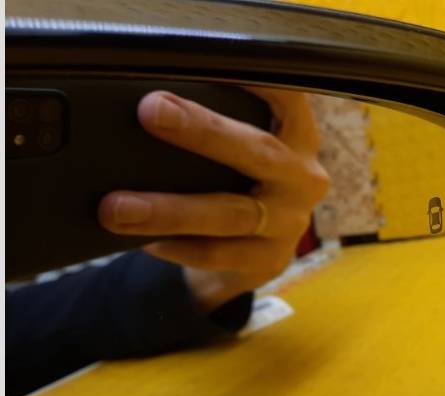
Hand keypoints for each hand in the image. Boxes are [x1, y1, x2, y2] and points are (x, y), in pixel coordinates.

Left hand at [98, 88, 329, 312]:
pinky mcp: (269, 260)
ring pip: (231, 214)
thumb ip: (220, 132)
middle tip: (152, 111)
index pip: (287, 98)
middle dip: (204, 131)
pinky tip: (145, 241)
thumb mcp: (245, 153)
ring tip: (118, 208)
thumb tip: (151, 109)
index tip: (214, 61)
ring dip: (172, 209)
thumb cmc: (240, 187)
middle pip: (258, 152)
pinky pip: (218, 254)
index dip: (257, 81)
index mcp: (298, 138)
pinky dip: (177, 246)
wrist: (255, 257)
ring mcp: (290, 223)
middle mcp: (303, 177)